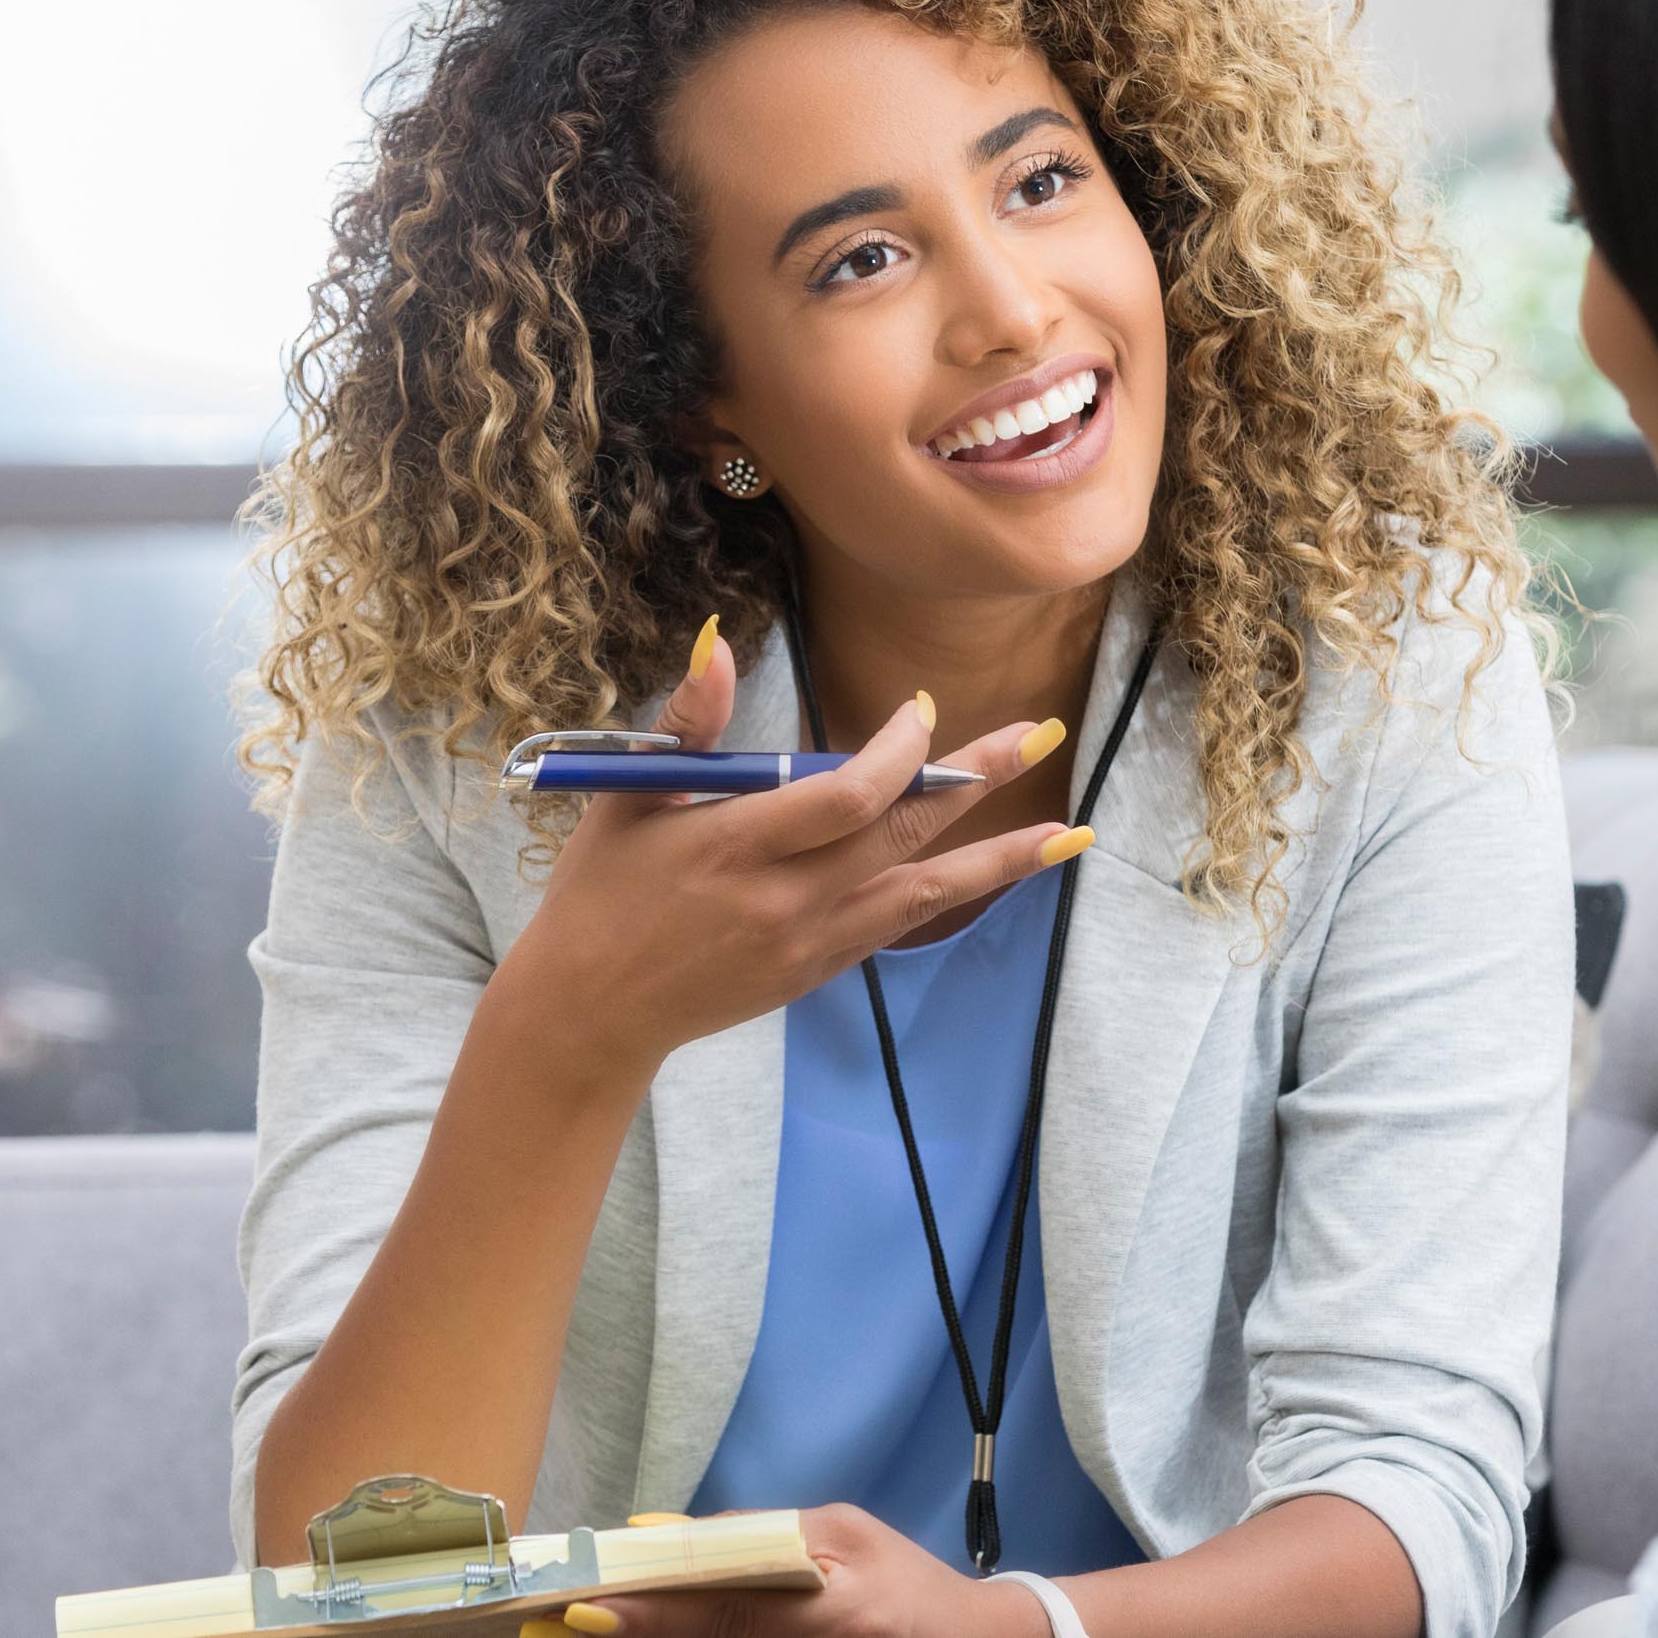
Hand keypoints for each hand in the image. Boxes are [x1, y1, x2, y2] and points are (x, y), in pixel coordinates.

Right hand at [485, 620, 1079, 1082]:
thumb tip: (721, 644)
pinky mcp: (816, 971)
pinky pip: (897, 924)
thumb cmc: (599, 892)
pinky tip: (995, 871)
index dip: (898, 751)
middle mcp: (783, 899)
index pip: (845, 793)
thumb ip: (687, 724)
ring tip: (1068, 835)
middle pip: (902, 833)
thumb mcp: (628, 797)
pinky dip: (950, 894)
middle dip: (975, 780)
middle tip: (1041, 733)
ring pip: (922, 892)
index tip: (922, 712)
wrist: (590, 1012)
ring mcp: (807, 943)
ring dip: (998, 858)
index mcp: (733, 845)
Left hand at [538, 1504, 1048, 1637]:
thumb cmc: (906, 1582)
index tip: (590, 1606)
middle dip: (635, 1634)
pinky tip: (641, 1633)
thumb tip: (666, 1532)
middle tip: (564, 1618)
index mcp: (831, 1610)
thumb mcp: (845, 1534)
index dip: (655, 1612)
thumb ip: (758, 1532)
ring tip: (586, 1629)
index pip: (725, 1609)